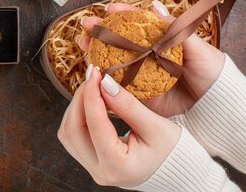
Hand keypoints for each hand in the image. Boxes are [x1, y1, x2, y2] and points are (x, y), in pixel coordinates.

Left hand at [58, 65, 180, 187]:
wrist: (178, 171)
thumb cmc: (173, 151)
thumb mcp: (156, 126)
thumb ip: (128, 105)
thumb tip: (104, 82)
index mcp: (118, 166)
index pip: (95, 125)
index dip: (92, 95)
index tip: (96, 73)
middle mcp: (100, 172)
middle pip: (72, 131)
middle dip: (80, 100)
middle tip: (93, 77)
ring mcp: (93, 169)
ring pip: (68, 134)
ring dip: (76, 107)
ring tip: (93, 87)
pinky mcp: (90, 162)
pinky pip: (73, 137)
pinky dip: (78, 116)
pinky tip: (91, 101)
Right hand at [78, 1, 225, 116]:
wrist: (217, 106)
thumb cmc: (212, 73)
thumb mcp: (197, 47)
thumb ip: (174, 29)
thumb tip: (155, 6)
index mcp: (161, 41)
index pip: (138, 24)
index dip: (123, 15)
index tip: (109, 9)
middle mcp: (148, 56)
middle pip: (119, 40)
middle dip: (101, 31)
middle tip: (87, 25)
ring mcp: (141, 74)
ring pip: (113, 59)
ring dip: (95, 50)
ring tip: (82, 42)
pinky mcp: (138, 95)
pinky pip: (117, 84)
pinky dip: (102, 75)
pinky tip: (90, 67)